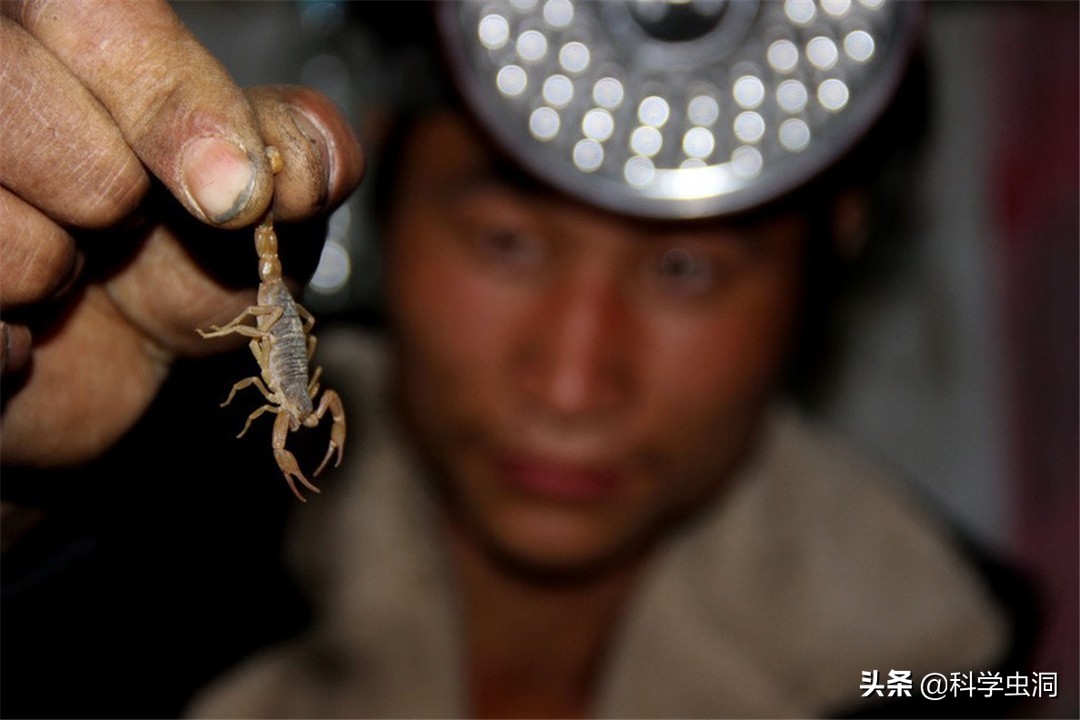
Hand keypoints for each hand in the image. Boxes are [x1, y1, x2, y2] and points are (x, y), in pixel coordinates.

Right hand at [0, 0, 363, 466]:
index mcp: (65, 26)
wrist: (116, 351)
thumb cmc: (187, 256)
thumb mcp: (267, 209)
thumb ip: (297, 156)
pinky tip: (22, 318)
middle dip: (103, 185)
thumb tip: (303, 169)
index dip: (170, 98)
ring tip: (67, 262)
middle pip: (12, 89)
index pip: (92, 11)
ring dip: (53, 268)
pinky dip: (12, 341)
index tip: (234, 193)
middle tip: (121, 215)